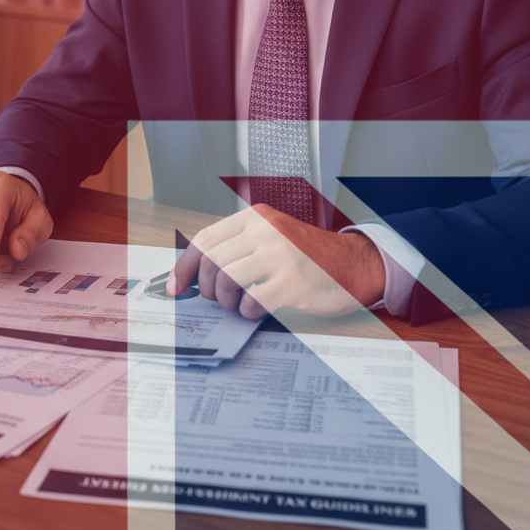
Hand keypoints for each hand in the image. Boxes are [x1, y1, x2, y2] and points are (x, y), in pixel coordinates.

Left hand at [168, 204, 385, 319]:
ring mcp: (280, 254)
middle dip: (206, 287)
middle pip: (211, 261)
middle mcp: (265, 231)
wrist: (354, 264)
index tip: (175, 287)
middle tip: (216, 298)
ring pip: (226, 279)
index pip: (205, 239)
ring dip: (225, 300)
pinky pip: (252, 301)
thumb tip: (196, 273)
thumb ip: (239, 247)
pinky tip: (256, 310)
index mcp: (255, 217)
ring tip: (238, 304)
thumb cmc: (308, 256)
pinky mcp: (293, 281)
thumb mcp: (271, 237)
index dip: (184, 266)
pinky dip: (247, 311)